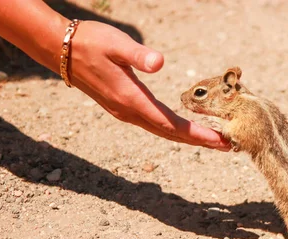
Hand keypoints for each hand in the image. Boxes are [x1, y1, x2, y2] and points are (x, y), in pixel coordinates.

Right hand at [68, 21, 229, 150]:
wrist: (59, 51)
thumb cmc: (90, 43)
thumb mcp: (116, 44)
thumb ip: (138, 55)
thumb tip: (160, 63)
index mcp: (132, 100)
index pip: (171, 124)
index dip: (196, 134)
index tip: (218, 140)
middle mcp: (129, 112)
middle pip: (170, 134)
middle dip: (199, 141)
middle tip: (227, 146)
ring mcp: (125, 113)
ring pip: (162, 131)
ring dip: (188, 138)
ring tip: (212, 141)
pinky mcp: (123, 108)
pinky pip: (154, 125)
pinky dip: (173, 130)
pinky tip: (183, 129)